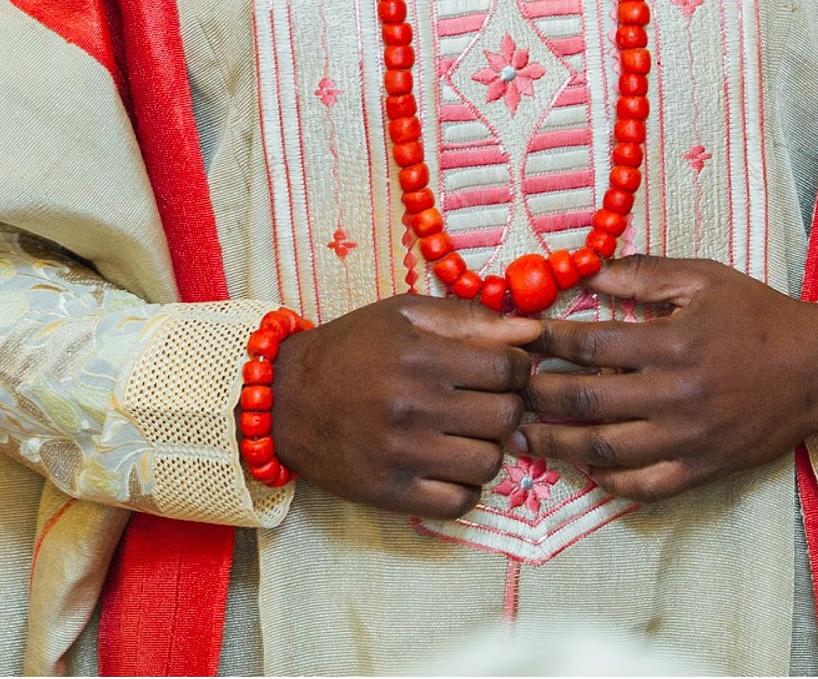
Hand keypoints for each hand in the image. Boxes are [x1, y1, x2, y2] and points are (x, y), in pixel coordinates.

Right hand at [271, 294, 542, 519]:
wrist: (285, 399)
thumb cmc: (351, 349)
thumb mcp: (404, 315)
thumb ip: (470, 320)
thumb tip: (532, 332)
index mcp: (420, 355)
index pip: (509, 369)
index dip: (515, 368)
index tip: (499, 370)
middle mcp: (413, 406)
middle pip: (507, 416)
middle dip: (505, 406)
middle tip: (482, 402)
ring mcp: (403, 454)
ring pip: (490, 462)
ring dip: (487, 447)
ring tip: (464, 434)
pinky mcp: (391, 493)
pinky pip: (460, 502)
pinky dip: (465, 487)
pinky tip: (448, 465)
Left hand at [517, 256, 817, 502]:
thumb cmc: (757, 316)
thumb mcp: (704, 278)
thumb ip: (644, 273)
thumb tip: (586, 269)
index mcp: (673, 341)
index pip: (590, 342)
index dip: (545, 340)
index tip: (517, 337)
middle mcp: (676, 393)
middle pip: (586, 398)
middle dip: (537, 394)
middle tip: (505, 389)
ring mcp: (688, 436)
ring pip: (606, 449)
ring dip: (557, 444)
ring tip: (521, 437)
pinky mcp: (702, 467)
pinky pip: (645, 485)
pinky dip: (609, 482)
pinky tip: (585, 469)